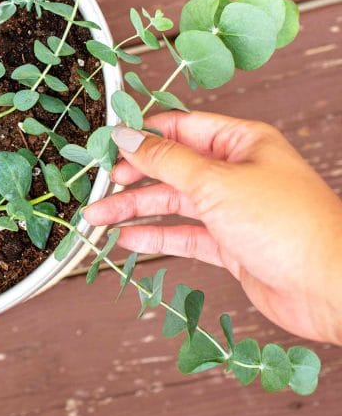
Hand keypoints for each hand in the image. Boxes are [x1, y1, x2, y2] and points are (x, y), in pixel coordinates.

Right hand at [83, 111, 341, 344]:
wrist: (330, 287)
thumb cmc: (287, 225)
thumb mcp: (216, 181)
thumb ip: (166, 159)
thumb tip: (128, 136)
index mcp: (241, 143)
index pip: (181, 128)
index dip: (143, 134)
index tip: (108, 143)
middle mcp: (236, 172)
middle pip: (171, 168)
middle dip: (132, 177)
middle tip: (99, 185)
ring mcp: (233, 210)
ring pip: (173, 203)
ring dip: (135, 210)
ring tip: (97, 218)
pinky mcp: (231, 245)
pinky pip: (184, 235)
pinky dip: (155, 236)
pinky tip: (127, 238)